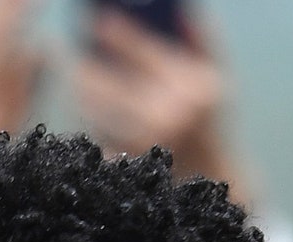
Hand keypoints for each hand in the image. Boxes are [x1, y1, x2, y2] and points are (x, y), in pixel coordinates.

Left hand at [73, 9, 238, 191]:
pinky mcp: (131, 164)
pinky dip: (91, 120)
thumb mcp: (217, 76)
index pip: (145, 55)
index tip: (96, 21)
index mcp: (191, 91)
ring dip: (84, 93)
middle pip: (111, 87)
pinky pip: (100, 136)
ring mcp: (147, 145)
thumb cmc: (209, 116)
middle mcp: (168, 118)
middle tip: (75, 55)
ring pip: (99, 113)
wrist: (210, 174)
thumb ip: (203, 38)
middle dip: (87, 68)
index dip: (117, 36)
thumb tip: (183, 5)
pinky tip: (87, 108)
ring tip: (77, 78)